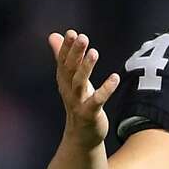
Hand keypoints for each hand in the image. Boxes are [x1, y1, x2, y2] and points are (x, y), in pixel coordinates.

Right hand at [48, 30, 119, 145]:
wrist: (82, 135)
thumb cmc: (78, 102)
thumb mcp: (70, 79)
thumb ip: (63, 57)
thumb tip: (53, 35)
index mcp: (64, 80)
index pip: (63, 61)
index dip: (66, 47)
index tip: (71, 32)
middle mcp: (68, 90)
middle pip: (70, 69)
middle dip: (75, 53)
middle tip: (82, 37)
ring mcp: (78, 102)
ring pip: (80, 83)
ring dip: (86, 67)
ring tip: (94, 52)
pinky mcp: (90, 114)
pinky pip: (97, 100)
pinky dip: (106, 89)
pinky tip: (115, 77)